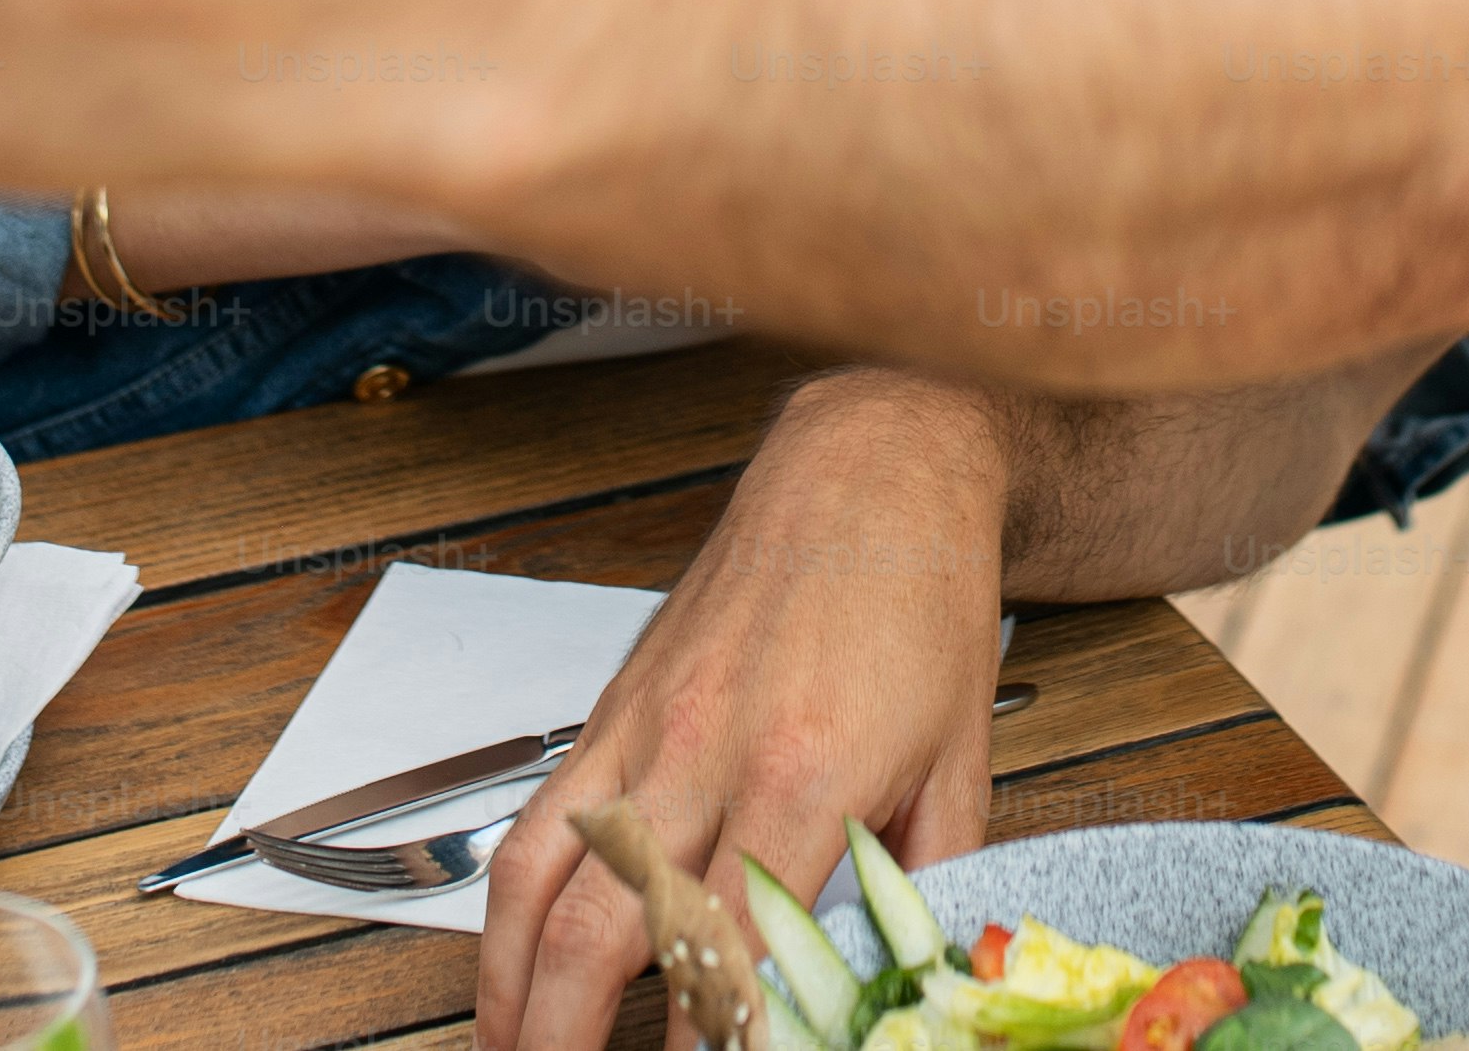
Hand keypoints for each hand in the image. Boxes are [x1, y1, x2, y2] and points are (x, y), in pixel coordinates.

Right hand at [482, 374, 1013, 1050]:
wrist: (871, 473)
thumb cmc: (920, 605)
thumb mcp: (962, 762)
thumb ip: (926, 886)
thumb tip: (902, 981)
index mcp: (808, 771)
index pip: (736, 945)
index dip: (716, 1035)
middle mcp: (708, 750)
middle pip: (609, 929)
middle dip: (576, 1037)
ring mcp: (646, 727)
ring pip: (540, 882)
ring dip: (514, 991)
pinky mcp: (612, 708)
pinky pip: (535, 823)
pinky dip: (506, 913)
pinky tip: (511, 968)